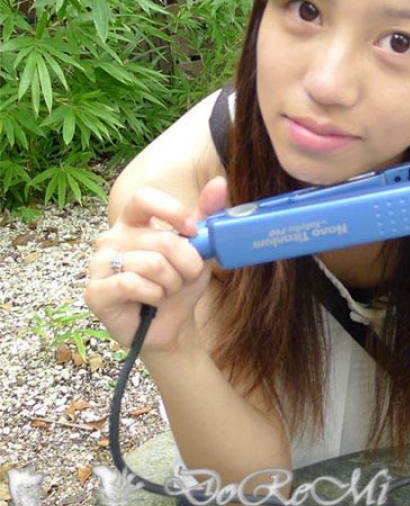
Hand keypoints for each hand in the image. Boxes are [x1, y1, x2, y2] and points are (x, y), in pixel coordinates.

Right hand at [84, 178, 228, 351]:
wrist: (172, 323)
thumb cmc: (181, 281)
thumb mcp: (199, 246)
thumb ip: (206, 214)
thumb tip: (219, 182)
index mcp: (134, 221)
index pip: (145, 198)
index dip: (173, 211)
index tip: (194, 231)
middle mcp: (112, 237)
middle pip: (162, 239)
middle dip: (187, 263)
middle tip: (186, 276)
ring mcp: (99, 264)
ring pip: (152, 264)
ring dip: (172, 282)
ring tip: (168, 289)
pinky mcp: (95, 291)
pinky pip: (133, 284)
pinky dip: (154, 295)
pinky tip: (152, 300)